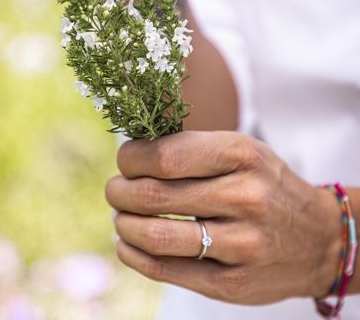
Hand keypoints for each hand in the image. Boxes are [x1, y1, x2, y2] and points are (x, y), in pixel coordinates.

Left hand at [106, 131, 342, 303]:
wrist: (318, 238)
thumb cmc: (266, 184)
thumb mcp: (240, 150)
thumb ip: (190, 149)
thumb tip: (132, 156)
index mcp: (241, 155)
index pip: (165, 156)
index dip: (131, 159)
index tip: (126, 161)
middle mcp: (244, 198)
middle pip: (153, 195)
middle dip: (119, 191)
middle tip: (115, 190)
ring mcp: (241, 244)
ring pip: (154, 236)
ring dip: (122, 224)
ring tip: (120, 216)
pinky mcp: (231, 284)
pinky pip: (165, 270)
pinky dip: (133, 255)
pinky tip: (127, 244)